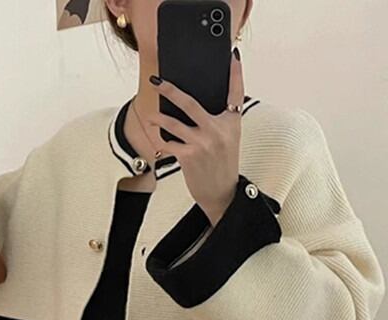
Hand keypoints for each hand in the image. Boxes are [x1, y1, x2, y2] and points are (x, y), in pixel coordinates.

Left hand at [146, 50, 243, 225]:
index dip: (235, 73)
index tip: (232, 56)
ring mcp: (203, 143)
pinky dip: (162, 142)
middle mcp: (218, 130)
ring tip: (151, 116)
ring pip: (173, 123)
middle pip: (190, 103)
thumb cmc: (222, 165)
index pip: (235, 93)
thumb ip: (217, 121)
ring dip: (158, 119)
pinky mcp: (189, 156)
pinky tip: (158, 141)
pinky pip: (170, 143)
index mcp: (231, 123)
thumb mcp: (228, 140)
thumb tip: (193, 106)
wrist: (222, 194)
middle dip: (170, 90)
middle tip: (157, 81)